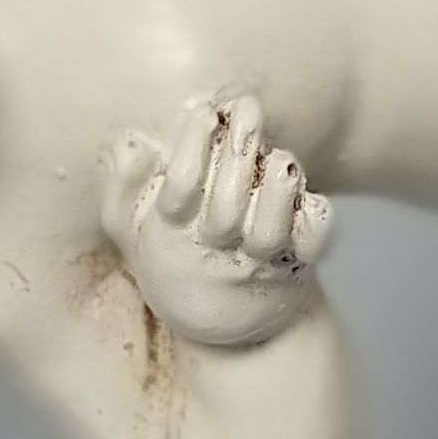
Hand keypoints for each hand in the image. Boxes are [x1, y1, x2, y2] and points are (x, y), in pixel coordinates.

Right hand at [101, 94, 336, 349]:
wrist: (221, 331)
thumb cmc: (173, 258)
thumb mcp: (130, 229)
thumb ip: (123, 186)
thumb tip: (129, 143)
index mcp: (171, 235)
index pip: (179, 191)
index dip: (192, 147)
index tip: (205, 110)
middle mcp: (214, 251)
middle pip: (225, 208)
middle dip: (238, 153)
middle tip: (247, 107)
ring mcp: (256, 263)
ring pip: (267, 232)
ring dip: (275, 190)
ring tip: (278, 155)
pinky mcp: (294, 268)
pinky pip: (309, 247)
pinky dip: (314, 220)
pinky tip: (307, 192)